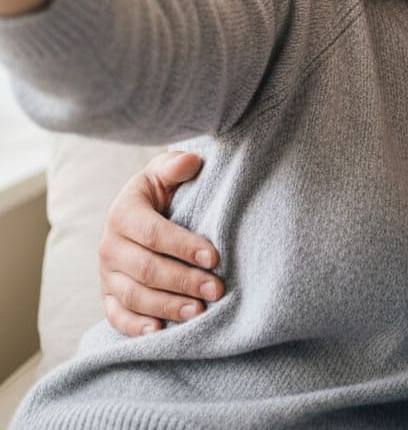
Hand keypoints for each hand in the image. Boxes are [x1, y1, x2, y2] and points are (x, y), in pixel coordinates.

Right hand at [98, 151, 223, 334]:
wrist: (141, 209)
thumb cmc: (161, 189)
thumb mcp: (165, 171)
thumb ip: (176, 166)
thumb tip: (191, 161)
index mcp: (123, 213)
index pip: (153, 233)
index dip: (183, 246)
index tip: (214, 257)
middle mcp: (109, 245)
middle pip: (146, 269)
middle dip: (183, 281)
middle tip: (216, 289)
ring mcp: (106, 274)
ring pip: (135, 296)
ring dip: (167, 306)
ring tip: (199, 312)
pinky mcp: (108, 295)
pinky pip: (117, 316)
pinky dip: (135, 327)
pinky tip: (159, 331)